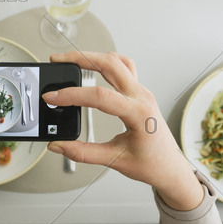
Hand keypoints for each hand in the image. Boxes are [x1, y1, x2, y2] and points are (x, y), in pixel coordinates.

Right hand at [43, 51, 203, 210]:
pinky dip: (106, 62)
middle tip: (58, 60)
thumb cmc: (151, 164)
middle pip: (110, 64)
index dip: (72, 95)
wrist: (170, 167)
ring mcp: (142, 92)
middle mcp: (142, 97)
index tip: (52, 98)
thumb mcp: (114, 160)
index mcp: (139, 114)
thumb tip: (58, 146)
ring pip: (117, 61)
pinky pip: (124, 67)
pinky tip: (93, 65)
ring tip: (71, 60)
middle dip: (81, 58)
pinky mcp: (140, 93)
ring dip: (93, 56)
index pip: (100, 97)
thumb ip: (83, 153)